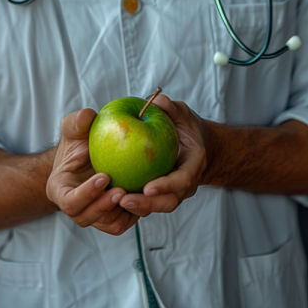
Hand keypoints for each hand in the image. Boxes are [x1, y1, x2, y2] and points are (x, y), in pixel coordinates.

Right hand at [46, 108, 138, 235]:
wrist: (89, 155)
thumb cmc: (79, 141)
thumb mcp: (74, 129)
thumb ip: (77, 122)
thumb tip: (86, 116)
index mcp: (60, 189)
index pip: (69, 201)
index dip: (86, 193)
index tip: (104, 176)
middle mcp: (75, 207)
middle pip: (87, 217)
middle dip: (104, 206)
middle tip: (122, 190)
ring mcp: (93, 214)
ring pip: (108, 223)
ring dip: (121, 211)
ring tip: (135, 193)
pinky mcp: (111, 216)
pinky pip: (122, 222)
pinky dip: (133, 213)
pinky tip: (143, 195)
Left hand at [119, 95, 207, 217]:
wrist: (193, 142)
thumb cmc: (185, 125)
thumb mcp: (181, 112)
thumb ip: (170, 107)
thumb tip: (155, 101)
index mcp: (193, 163)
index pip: (183, 179)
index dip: (167, 185)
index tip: (148, 187)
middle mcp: (186, 182)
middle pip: (169, 201)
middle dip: (147, 204)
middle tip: (124, 200)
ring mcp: (174, 190)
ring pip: (158, 206)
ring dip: (138, 207)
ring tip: (116, 201)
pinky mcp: (161, 192)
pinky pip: (148, 200)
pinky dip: (134, 201)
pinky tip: (113, 196)